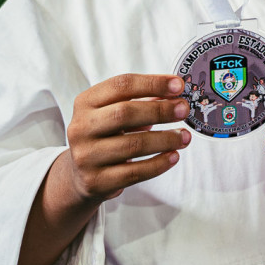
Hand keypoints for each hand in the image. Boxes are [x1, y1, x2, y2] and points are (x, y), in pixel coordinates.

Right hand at [64, 73, 190, 204]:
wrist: (78, 175)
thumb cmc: (105, 135)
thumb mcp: (114, 112)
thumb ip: (142, 101)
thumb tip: (176, 94)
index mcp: (86, 103)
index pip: (121, 85)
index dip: (153, 83)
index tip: (179, 85)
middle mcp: (81, 128)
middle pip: (125, 113)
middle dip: (160, 110)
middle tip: (184, 110)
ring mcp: (86, 156)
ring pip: (133, 145)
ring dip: (166, 139)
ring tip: (185, 136)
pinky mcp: (96, 181)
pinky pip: (134, 172)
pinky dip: (159, 163)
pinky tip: (173, 156)